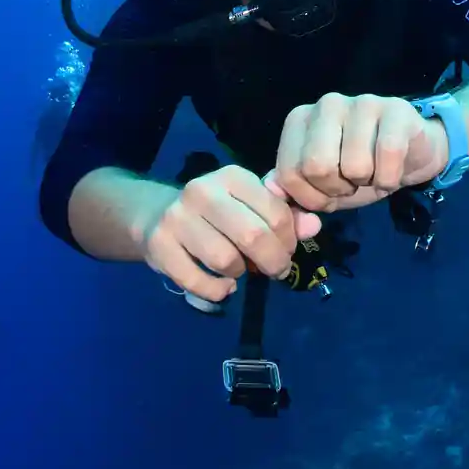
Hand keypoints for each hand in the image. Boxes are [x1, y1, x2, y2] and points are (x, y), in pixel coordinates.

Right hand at [142, 165, 321, 303]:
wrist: (155, 215)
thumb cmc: (216, 213)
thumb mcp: (251, 206)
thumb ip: (285, 216)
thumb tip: (314, 226)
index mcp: (231, 177)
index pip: (276, 213)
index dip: (289, 240)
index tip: (286, 249)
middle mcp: (202, 191)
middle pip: (253, 237)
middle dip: (274, 261)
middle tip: (275, 269)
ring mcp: (177, 218)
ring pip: (225, 260)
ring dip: (241, 273)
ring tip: (240, 271)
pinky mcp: (159, 245)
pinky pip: (198, 282)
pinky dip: (217, 291)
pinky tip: (223, 286)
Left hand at [274, 93, 449, 213]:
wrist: (411, 154)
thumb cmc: (359, 169)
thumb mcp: (321, 186)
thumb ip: (291, 190)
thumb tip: (269, 189)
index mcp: (300, 119)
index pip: (289, 173)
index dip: (310, 198)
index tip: (327, 193)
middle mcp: (326, 104)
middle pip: (316, 166)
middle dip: (337, 189)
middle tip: (351, 183)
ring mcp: (362, 102)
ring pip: (354, 165)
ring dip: (367, 183)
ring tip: (371, 172)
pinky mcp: (396, 109)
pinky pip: (387, 156)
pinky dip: (390, 178)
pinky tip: (391, 171)